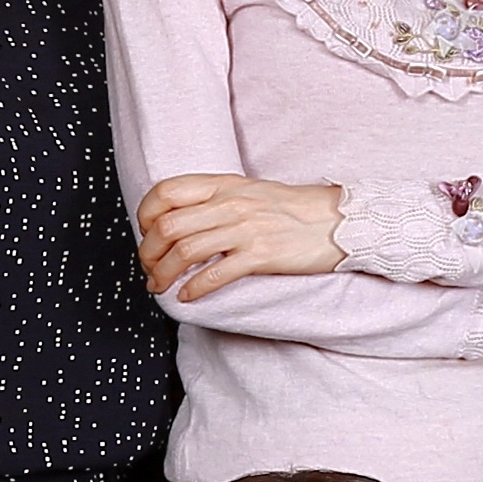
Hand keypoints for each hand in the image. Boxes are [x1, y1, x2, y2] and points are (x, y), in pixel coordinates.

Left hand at [133, 174, 345, 298]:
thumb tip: (179, 218)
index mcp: (224, 185)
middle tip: (149, 269)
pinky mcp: (261, 255)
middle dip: (148, 253)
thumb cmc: (292, 209)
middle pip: (168, 226)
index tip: (146, 234)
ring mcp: (245, 229)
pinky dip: (194, 289)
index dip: (145, 216)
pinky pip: (215, 274)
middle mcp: (230, 204)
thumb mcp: (248, 191)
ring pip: (185, 252)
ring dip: (164, 274)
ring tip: (160, 286)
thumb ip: (215, 199)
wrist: (337, 220)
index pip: (166, 192)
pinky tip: (187, 297)